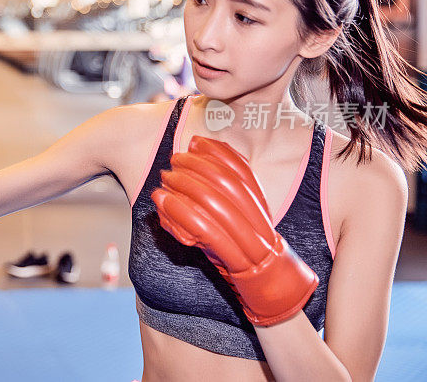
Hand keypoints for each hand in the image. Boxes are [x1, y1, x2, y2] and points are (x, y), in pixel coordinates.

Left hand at [150, 135, 317, 325]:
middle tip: (174, 160)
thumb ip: (226, 199)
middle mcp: (258, 220)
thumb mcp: (241, 221)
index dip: (218, 152)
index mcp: (261, 208)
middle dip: (198, 166)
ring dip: (185, 186)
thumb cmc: (246, 254)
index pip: (243, 171)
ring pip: (216, 204)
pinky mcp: (235, 260)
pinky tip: (163, 202)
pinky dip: (181, 212)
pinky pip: (205, 230)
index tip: (196, 141)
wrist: (270, 292)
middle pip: (227, 183)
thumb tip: (198, 170)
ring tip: (164, 179)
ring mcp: (248, 240)